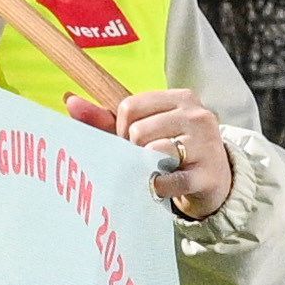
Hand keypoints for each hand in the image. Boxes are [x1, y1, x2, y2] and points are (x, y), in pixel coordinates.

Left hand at [65, 86, 234, 220]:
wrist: (215, 180)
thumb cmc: (173, 150)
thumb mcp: (144, 128)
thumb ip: (106, 118)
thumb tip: (69, 101)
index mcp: (180, 98)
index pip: (129, 106)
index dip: (121, 129)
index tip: (131, 142)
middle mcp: (196, 115)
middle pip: (138, 130)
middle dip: (133, 150)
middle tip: (145, 159)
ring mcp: (206, 144)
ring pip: (152, 152)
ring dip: (146, 167)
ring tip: (156, 170)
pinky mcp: (207, 174)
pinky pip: (168, 180)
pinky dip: (158, 186)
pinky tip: (161, 185)